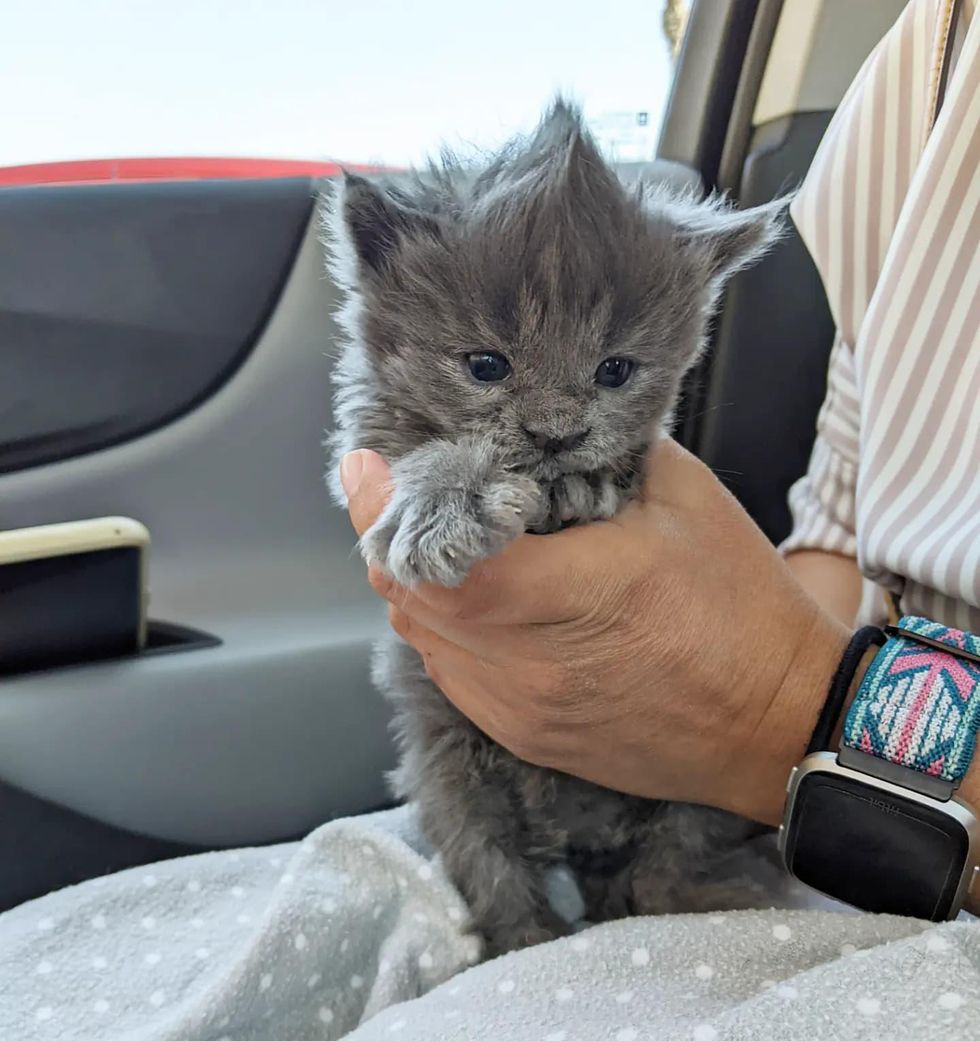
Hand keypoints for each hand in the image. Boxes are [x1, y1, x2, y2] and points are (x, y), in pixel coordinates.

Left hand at [340, 440, 848, 824]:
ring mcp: (524, 710)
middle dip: (393, 541)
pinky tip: (486, 603)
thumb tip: (540, 429)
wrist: (777, 724)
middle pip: (410, 601)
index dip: (387, 515)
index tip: (369, 469)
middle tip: (409, 495)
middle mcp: (535, 666)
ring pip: (422, 640)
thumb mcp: (685, 500)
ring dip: (420, 586)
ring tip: (451, 544)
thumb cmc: (742, 611)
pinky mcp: (527, 736)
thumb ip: (602, 452)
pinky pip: (453, 675)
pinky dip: (448, 630)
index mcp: (577, 596)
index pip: (440, 565)